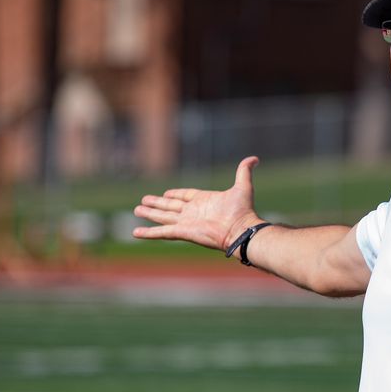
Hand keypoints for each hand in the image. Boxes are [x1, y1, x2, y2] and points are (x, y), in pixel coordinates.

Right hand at [133, 156, 263, 251]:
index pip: (185, 196)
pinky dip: (148, 232)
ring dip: (150, 214)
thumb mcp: (243, 187)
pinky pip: (162, 232)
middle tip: (143, 201)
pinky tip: (136, 232)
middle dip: (157, 204)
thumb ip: (244, 171)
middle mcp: (193, 212)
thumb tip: (254, 158)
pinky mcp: (182, 232)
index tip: (165, 193)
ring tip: (137, 210)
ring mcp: (186, 222)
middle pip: (170, 206)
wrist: (240, 229)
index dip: (175, 195)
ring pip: (163, 217)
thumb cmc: (242, 210)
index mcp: (204, 201)